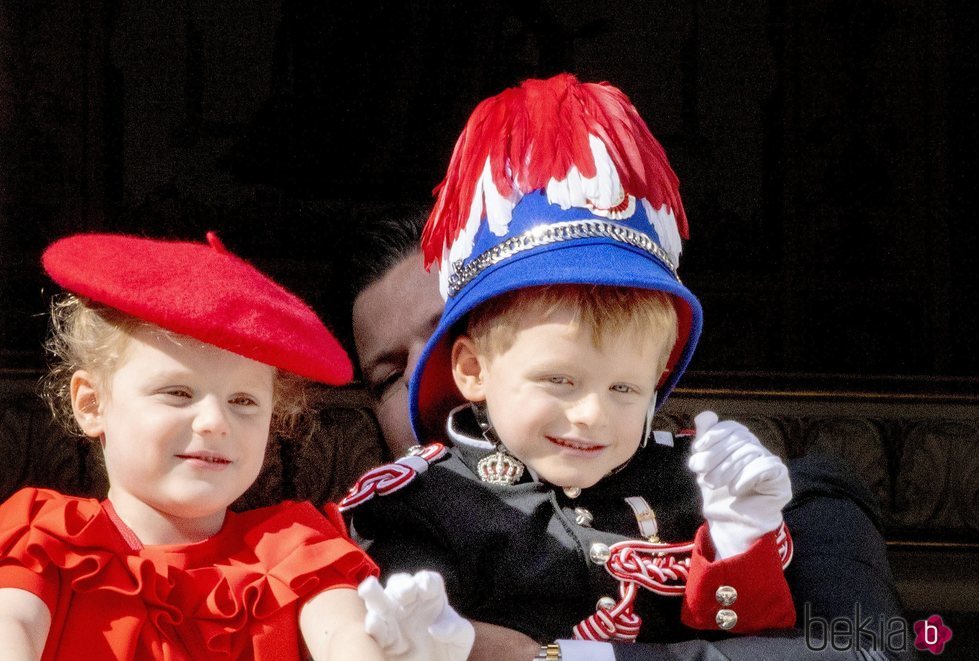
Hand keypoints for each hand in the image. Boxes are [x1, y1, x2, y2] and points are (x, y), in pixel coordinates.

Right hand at [359, 570, 474, 660]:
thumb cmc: (450, 648)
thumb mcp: (462, 637)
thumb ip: (456, 629)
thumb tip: (437, 629)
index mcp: (431, 596)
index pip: (427, 581)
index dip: (426, 581)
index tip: (426, 588)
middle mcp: (409, 602)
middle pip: (400, 584)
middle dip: (401, 585)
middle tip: (404, 592)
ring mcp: (393, 618)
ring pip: (380, 600)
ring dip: (374, 593)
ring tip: (369, 588)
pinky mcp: (382, 638)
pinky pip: (374, 628)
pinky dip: (372, 624)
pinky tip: (374, 622)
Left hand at [687, 411, 791, 558]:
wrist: (730, 525)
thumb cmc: (718, 495)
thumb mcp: (705, 467)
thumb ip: (705, 442)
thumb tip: (705, 415)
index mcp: (741, 444)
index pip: (732, 428)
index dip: (714, 435)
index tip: (698, 449)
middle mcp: (758, 450)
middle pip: (739, 440)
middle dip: (716, 456)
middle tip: (701, 474)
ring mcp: (771, 464)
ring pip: (750, 452)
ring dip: (727, 469)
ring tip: (714, 484)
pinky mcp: (780, 480)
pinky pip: (767, 467)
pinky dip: (747, 476)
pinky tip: (735, 488)